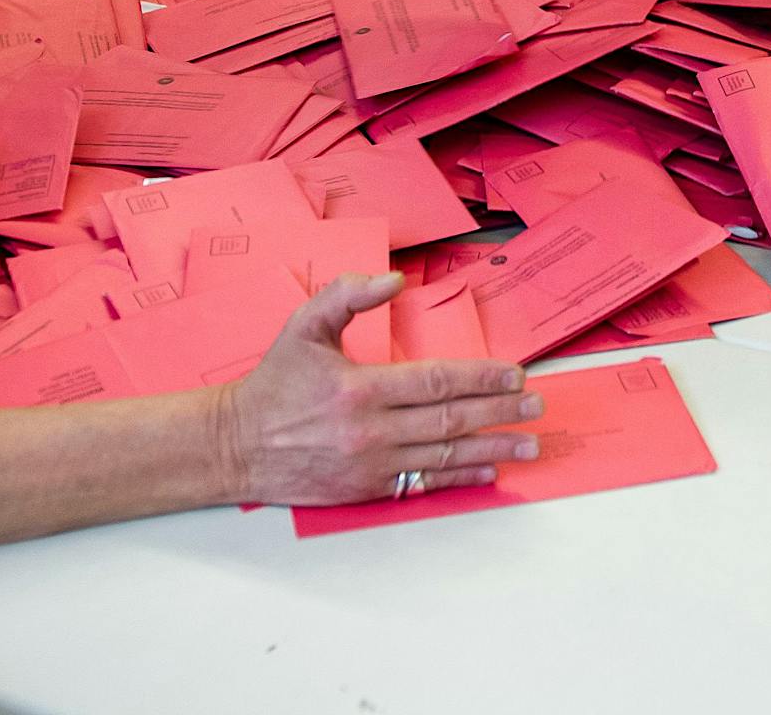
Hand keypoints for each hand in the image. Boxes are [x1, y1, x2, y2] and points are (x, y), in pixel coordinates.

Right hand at [213, 273, 542, 504]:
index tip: (516, 373)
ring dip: (492, 446)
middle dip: (500, 411)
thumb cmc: (273, 383)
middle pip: (449, 420)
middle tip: (537, 405)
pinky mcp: (365, 490)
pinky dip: (459, 476)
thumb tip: (394, 280)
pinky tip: (488, 468)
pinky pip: (422, 483)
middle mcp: (370, 431)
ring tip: (528, 441)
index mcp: (360, 389)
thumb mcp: (303, 325)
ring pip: (443, 455)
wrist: (233, 446)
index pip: (436, 382)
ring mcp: (370, 466)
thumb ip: (347, 295)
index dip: (481, 377)